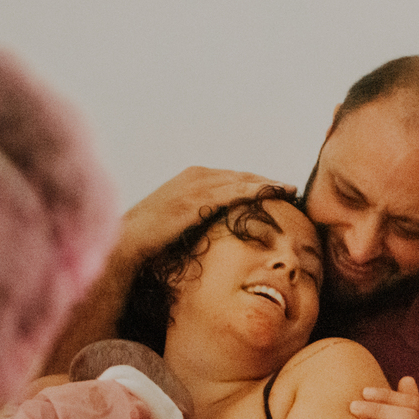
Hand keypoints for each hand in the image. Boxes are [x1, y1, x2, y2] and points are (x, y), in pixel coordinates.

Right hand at [122, 166, 294, 259]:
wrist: (127, 243)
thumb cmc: (153, 240)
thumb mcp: (181, 223)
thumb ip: (201, 219)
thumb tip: (220, 231)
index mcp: (192, 179)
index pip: (232, 177)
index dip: (257, 182)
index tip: (279, 189)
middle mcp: (194, 176)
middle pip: (240, 176)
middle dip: (266, 181)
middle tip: (291, 187)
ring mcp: (193, 186)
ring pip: (238, 181)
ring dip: (265, 184)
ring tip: (288, 189)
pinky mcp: (192, 200)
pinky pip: (228, 193)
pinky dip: (251, 191)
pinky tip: (270, 194)